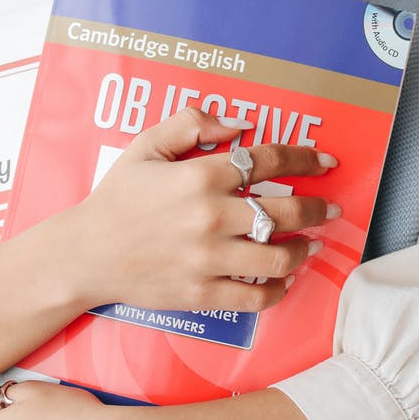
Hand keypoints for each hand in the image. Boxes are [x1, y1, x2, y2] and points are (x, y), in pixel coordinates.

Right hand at [51, 107, 338, 312]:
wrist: (86, 254)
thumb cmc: (117, 198)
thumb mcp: (146, 145)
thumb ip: (192, 123)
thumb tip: (239, 126)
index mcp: (200, 175)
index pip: (269, 162)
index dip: (305, 158)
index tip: (325, 162)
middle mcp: (211, 217)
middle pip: (287, 211)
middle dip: (319, 208)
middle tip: (332, 208)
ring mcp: (208, 259)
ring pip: (279, 256)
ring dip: (304, 249)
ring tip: (312, 244)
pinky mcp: (202, 293)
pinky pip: (255, 296)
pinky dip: (278, 289)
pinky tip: (285, 279)